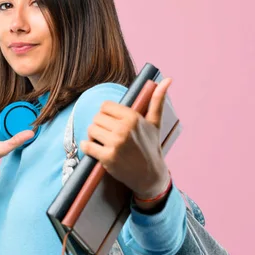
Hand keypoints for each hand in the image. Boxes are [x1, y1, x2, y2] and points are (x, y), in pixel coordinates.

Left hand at [80, 78, 172, 199]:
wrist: (150, 175)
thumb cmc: (150, 146)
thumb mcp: (154, 122)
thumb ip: (157, 100)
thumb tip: (167, 79)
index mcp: (133, 117)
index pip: (105, 106)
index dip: (106, 114)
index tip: (112, 123)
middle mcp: (124, 129)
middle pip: (96, 118)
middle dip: (100, 126)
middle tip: (108, 134)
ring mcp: (115, 143)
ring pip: (90, 130)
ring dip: (93, 136)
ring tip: (103, 142)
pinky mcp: (107, 157)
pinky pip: (87, 146)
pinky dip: (87, 147)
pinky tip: (94, 149)